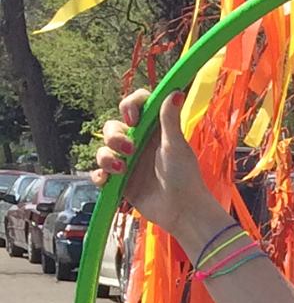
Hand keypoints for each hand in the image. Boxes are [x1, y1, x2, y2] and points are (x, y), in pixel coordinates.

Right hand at [94, 89, 217, 240]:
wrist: (182, 211)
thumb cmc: (184, 177)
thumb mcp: (176, 146)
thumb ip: (170, 120)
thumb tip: (175, 90)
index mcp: (153, 130)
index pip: (135, 105)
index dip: (129, 106)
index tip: (132, 119)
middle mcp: (138, 143)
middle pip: (112, 127)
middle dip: (114, 136)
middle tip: (129, 150)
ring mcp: (128, 162)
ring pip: (103, 149)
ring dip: (106, 157)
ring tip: (121, 169)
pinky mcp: (120, 181)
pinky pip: (100, 173)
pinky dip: (100, 175)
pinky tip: (108, 180)